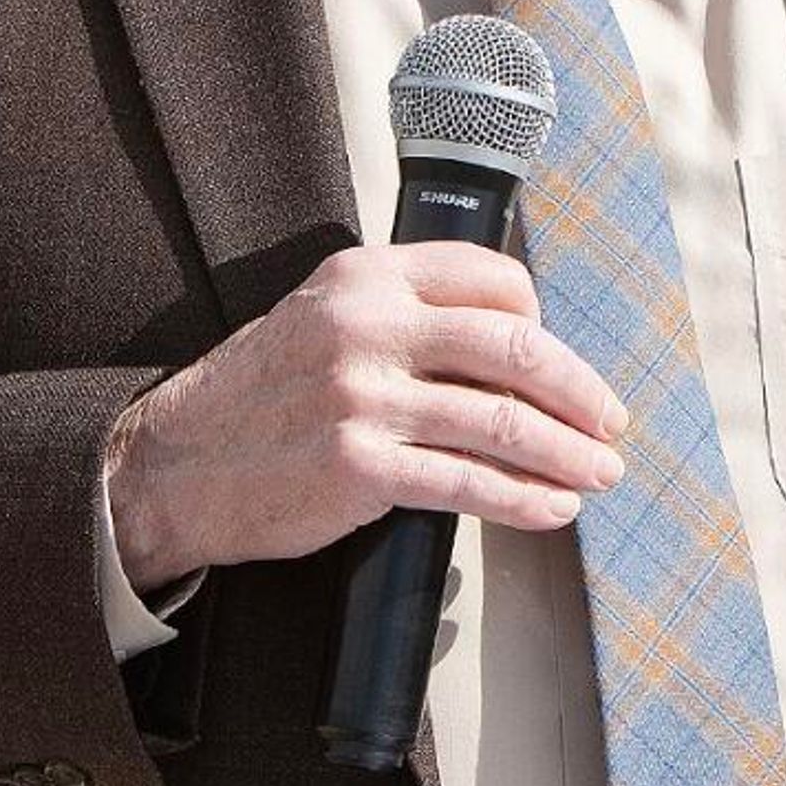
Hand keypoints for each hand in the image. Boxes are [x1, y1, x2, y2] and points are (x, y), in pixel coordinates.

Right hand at [105, 241, 627, 588]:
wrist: (174, 463)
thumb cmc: (260, 395)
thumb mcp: (323, 317)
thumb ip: (403, 314)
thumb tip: (506, 342)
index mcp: (368, 276)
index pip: (493, 278)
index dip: (543, 321)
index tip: (562, 364)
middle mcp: (369, 325)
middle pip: (514, 344)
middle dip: (580, 390)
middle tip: (611, 421)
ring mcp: (363, 396)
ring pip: (501, 419)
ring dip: (568, 453)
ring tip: (600, 473)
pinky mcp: (359, 466)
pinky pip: (468, 482)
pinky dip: (525, 500)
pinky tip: (553, 510)